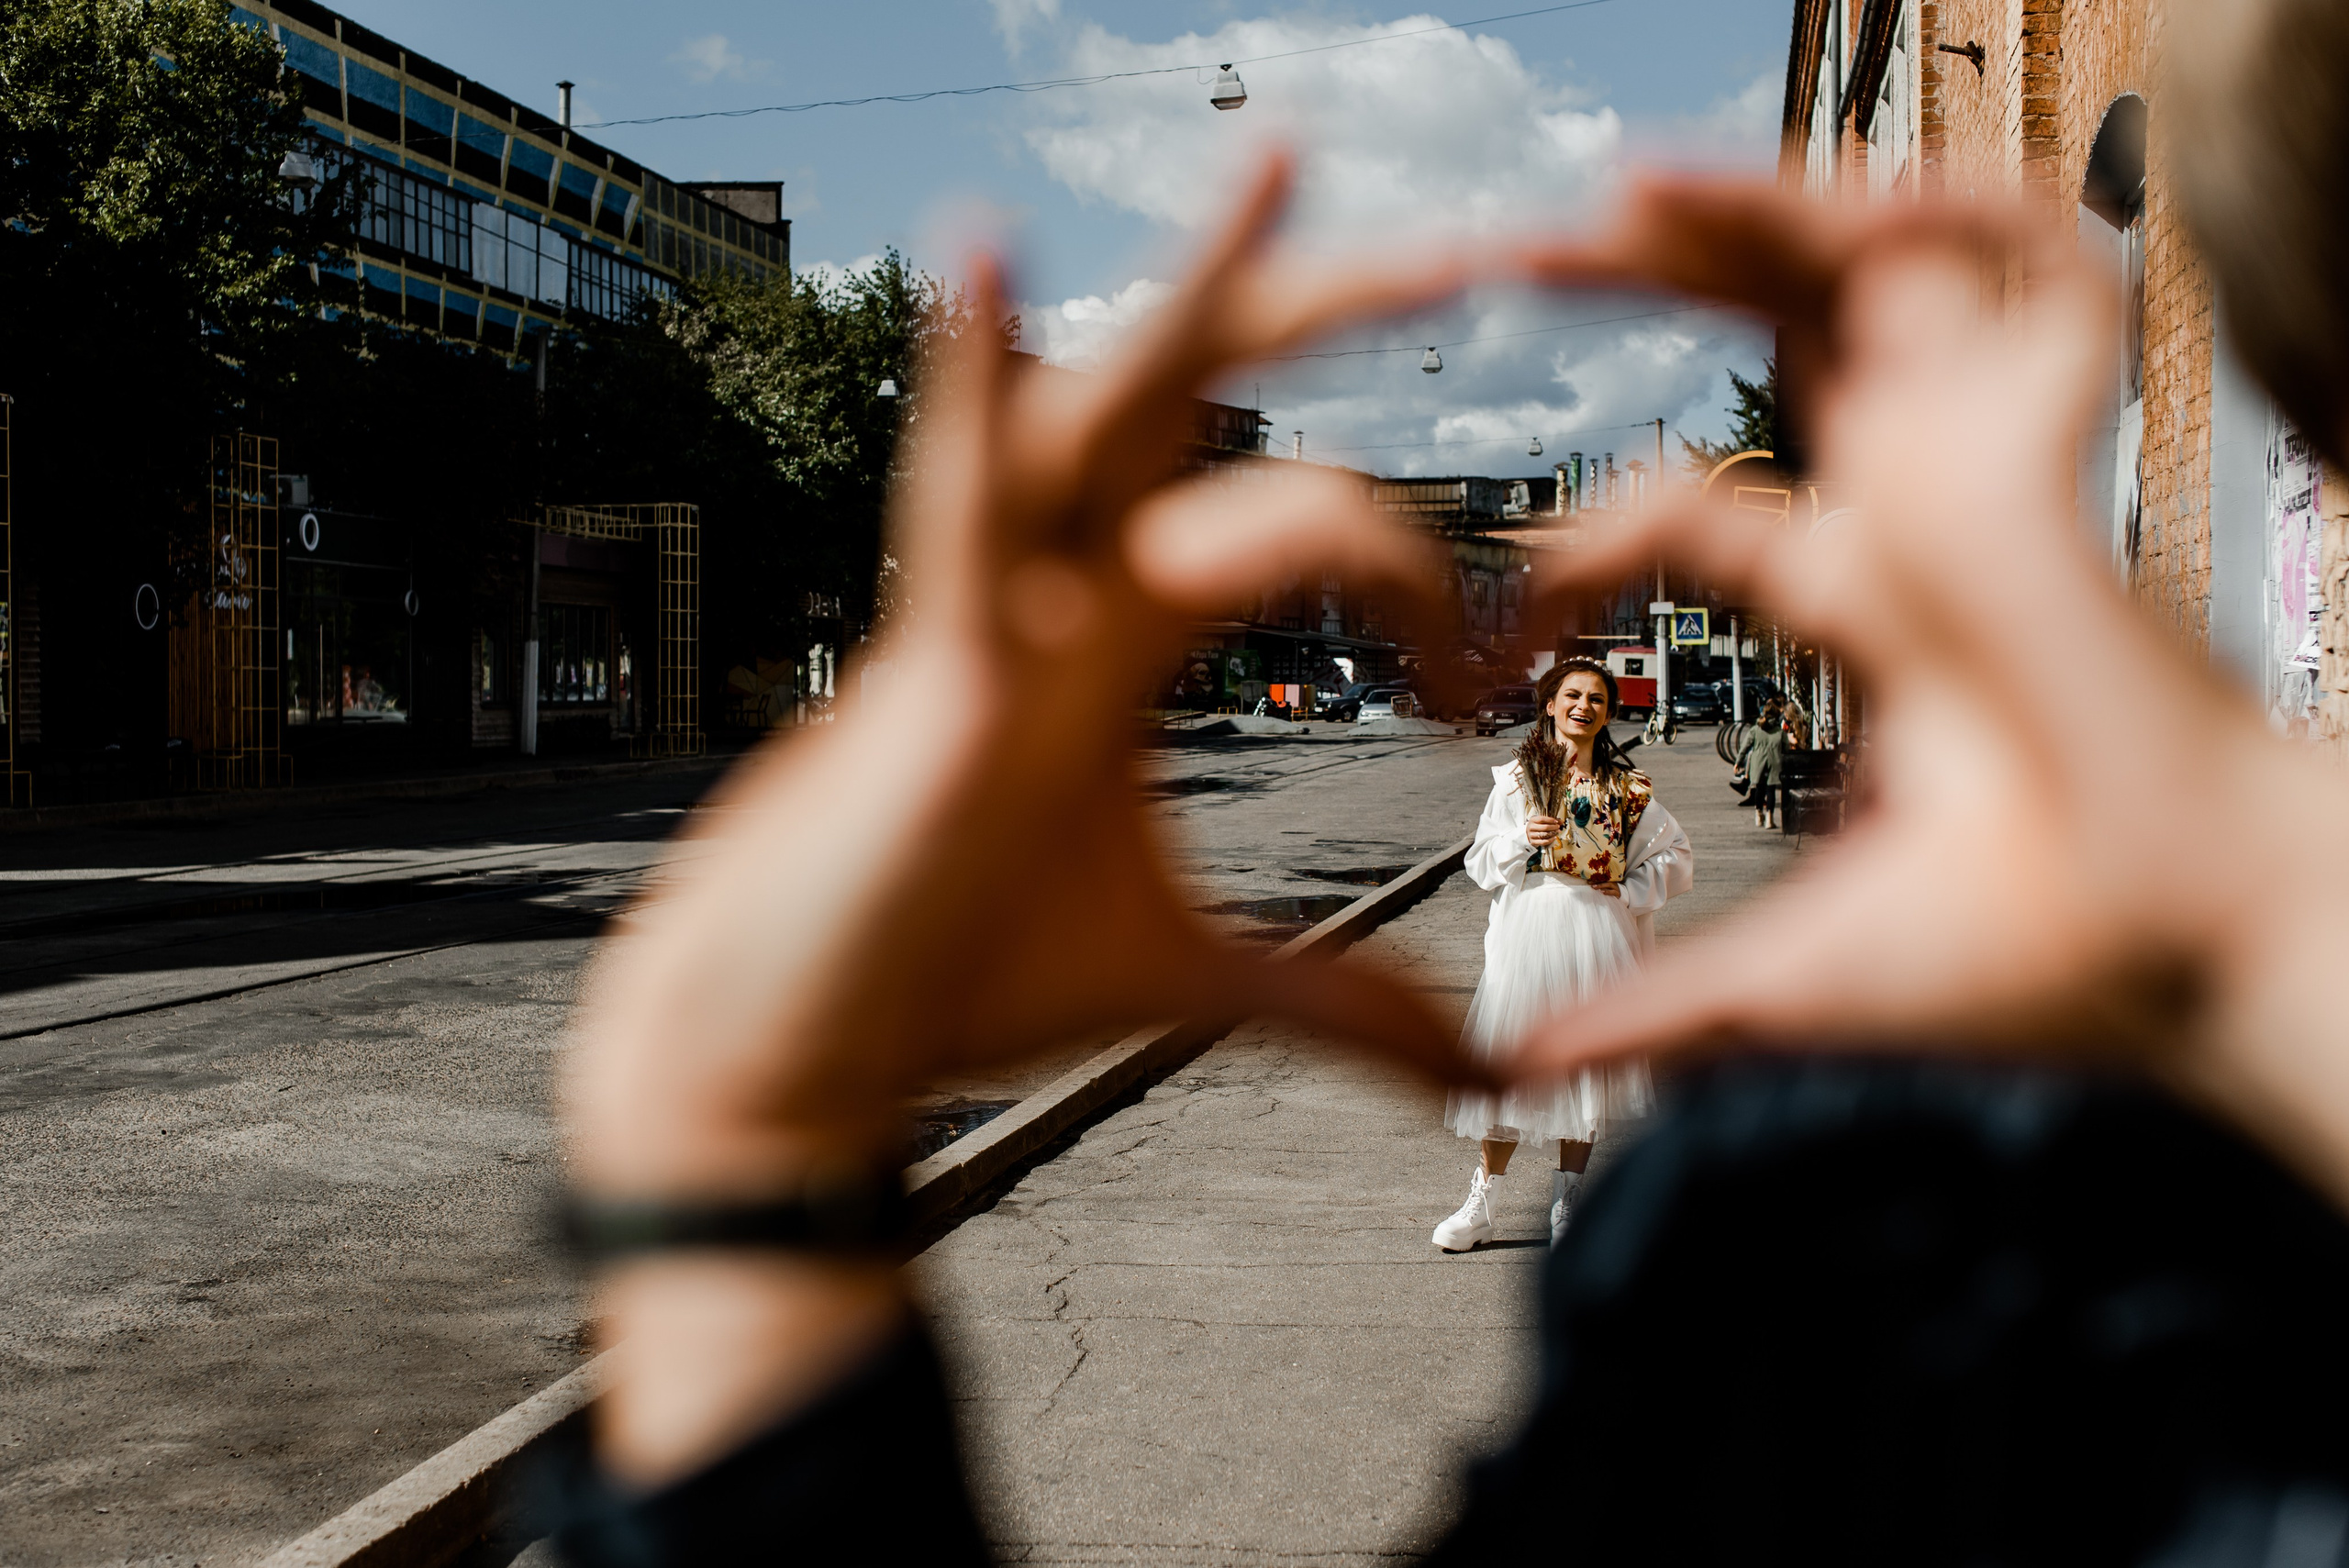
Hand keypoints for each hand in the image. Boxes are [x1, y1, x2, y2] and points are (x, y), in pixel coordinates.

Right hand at [567, 154, 1482, 1481]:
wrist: (809, 1045)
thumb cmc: (967, 979)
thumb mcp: (1190, 979)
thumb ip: (1337, 1002)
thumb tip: (1480, 1073)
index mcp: (1133, 624)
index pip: (1307, 513)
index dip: (1424, 572)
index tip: (1484, 685)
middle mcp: (1073, 578)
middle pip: (1216, 396)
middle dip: (1342, 308)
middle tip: (1494, 240)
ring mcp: (1004, 601)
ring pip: (1112, 404)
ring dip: (1204, 288)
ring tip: (1285, 152)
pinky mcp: (936, 657)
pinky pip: (957, 498)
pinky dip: (968, 380)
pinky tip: (989, 252)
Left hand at [1505, 180, 2348, 1206]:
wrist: (2188, 960)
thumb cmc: (2033, 962)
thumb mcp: (1800, 965)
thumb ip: (1664, 999)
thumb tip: (1511, 1073)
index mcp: (1866, 608)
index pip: (1702, 506)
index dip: (1579, 544)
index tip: (1488, 647)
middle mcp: (1921, 517)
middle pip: (1780, 343)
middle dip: (1658, 284)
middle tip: (1515, 252)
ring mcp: (1983, 476)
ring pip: (1876, 281)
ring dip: (1751, 216)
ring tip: (1614, 196)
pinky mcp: (2047, 458)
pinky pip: (2022, 270)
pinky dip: (1932, 210)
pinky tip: (1810, 202)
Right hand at [1526, 814, 1562, 847]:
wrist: (1529, 833)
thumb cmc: (1537, 826)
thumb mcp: (1541, 821)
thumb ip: (1551, 820)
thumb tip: (1561, 821)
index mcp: (1533, 820)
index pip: (1542, 819)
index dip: (1550, 820)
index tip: (1556, 821)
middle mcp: (1531, 827)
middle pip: (1544, 827)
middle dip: (1553, 827)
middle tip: (1558, 827)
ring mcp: (1531, 835)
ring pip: (1544, 835)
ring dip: (1553, 833)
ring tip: (1557, 832)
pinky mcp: (1533, 842)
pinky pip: (1543, 842)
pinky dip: (1550, 840)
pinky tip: (1554, 837)